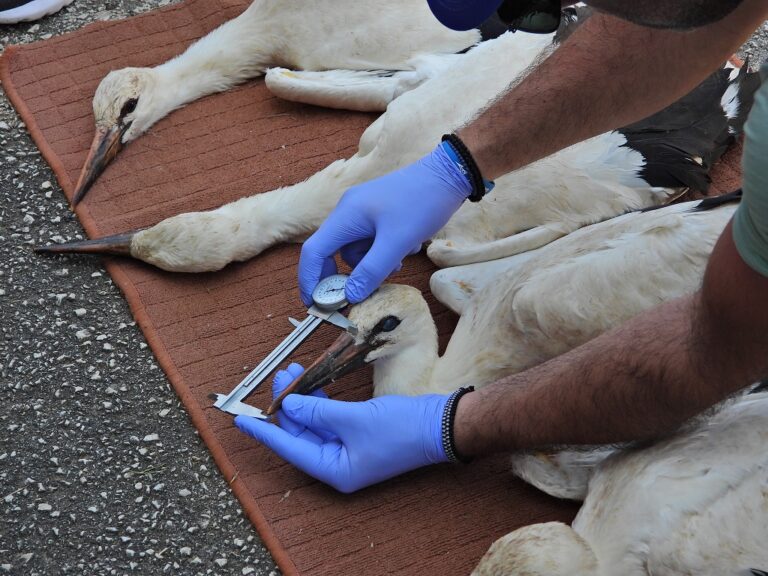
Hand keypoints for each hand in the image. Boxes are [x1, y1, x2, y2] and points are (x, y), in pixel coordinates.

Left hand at [235, 363, 450, 492]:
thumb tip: (290, 405)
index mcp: (336, 470)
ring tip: (293, 372)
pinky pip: (329, 418)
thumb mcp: (354, 419)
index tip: (242, 420)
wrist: (440, 424)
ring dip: (303, 399)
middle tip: (278, 377)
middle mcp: (339, 462)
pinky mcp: (358, 432)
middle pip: (300, 435)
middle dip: (287, 406)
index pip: (290, 449)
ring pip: (314, 424)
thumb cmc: (402, 430)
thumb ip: (317, 412)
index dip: (265, 432)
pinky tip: (312, 385)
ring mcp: (349, 448)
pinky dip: (319, 402)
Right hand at [298, 144, 471, 304]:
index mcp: (346, 215)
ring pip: (354, 249)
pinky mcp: (377, 213)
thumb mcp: (397, 243)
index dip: (310, 280)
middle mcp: (348, 212)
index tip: (315, 304)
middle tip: (359, 293)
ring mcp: (362, 211)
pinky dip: (381, 252)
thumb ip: (371, 271)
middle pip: (332, 252)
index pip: (313, 252)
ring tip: (398, 263)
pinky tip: (404, 250)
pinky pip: (369, 241)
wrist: (448, 175)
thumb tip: (350, 296)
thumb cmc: (422, 203)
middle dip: (345, 275)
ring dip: (371, 263)